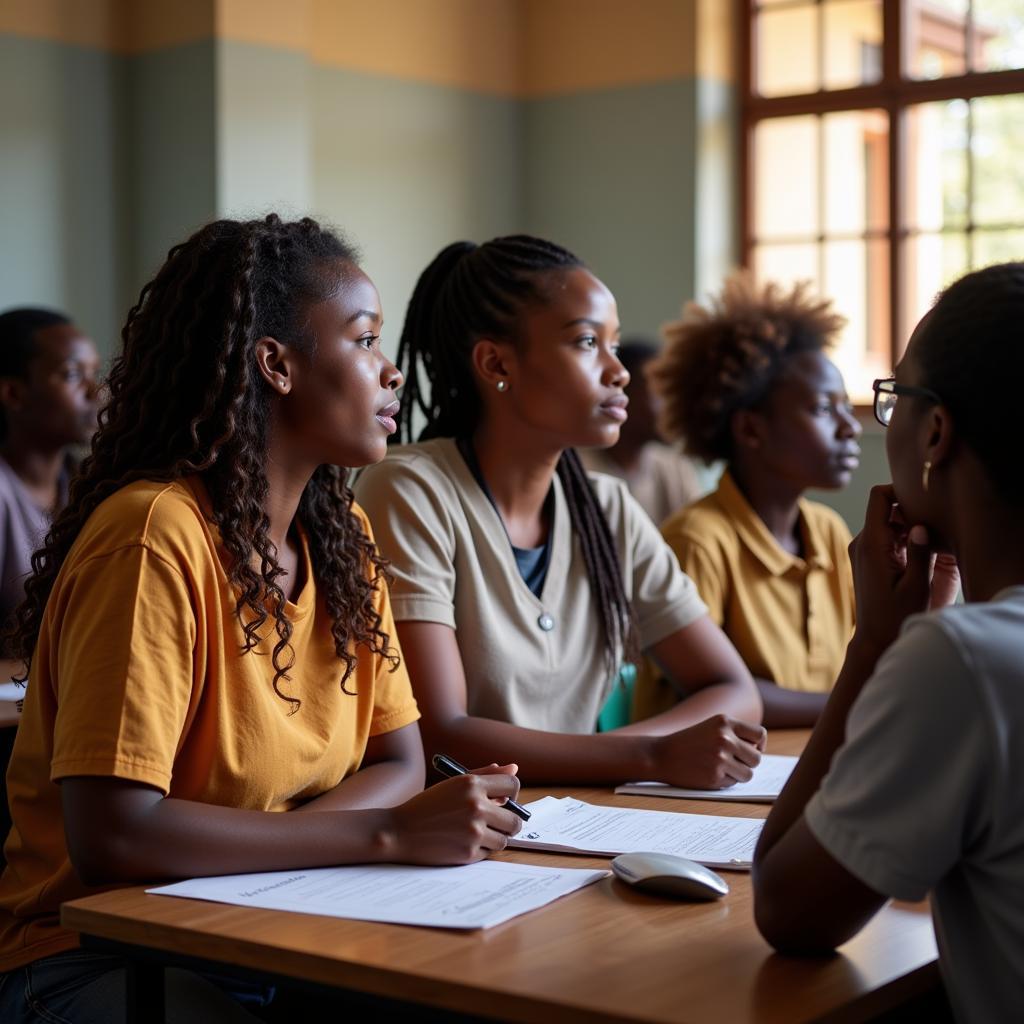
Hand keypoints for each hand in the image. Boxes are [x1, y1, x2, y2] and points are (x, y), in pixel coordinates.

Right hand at [383, 767, 522, 864]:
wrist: (398, 831)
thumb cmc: (427, 805)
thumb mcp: (454, 783)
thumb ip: (485, 775)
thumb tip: (514, 769)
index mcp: (472, 783)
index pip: (513, 785)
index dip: (512, 794)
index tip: (504, 800)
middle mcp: (476, 806)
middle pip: (515, 819)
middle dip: (508, 821)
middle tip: (495, 822)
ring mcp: (473, 831)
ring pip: (504, 839)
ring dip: (494, 837)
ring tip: (475, 832)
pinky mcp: (469, 853)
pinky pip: (489, 853)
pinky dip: (480, 849)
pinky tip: (463, 842)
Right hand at [651, 715, 765, 788]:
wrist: (660, 755)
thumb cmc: (689, 742)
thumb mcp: (711, 727)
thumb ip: (735, 733)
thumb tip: (760, 749)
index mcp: (725, 721)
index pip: (759, 734)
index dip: (758, 745)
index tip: (749, 749)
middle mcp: (725, 738)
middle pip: (756, 757)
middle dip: (747, 762)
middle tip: (732, 762)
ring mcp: (720, 758)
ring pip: (748, 773)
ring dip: (738, 774)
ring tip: (721, 768)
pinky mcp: (715, 776)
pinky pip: (733, 783)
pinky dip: (725, 780)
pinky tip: (709, 772)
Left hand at [849, 485, 959, 652]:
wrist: (875, 639)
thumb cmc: (896, 616)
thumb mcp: (916, 586)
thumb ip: (920, 553)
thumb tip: (921, 525)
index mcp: (871, 544)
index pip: (879, 497)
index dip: (900, 490)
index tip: (924, 500)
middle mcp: (861, 541)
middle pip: (886, 507)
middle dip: (910, 510)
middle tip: (935, 524)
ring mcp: (862, 549)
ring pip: (888, 522)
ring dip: (909, 525)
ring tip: (931, 540)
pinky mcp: (867, 557)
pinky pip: (887, 536)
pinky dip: (904, 538)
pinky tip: (922, 552)